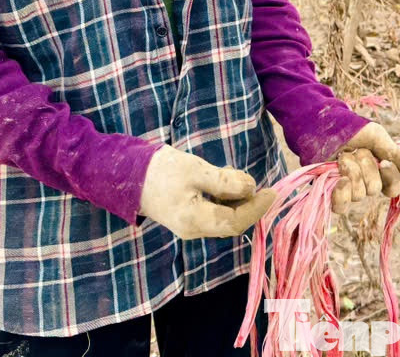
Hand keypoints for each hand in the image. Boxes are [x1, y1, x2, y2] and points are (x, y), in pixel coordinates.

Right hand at [138, 145, 275, 238]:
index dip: (256, 208)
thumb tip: (251, 188)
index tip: (271, 191)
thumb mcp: (196, 171)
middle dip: (249, 205)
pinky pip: (215, 212)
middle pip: (232, 223)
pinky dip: (226, 199)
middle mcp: (195, 229)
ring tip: (240, 179)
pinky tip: (226, 182)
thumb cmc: (161, 170)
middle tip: (258, 184)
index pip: (235, 222)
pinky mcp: (189, 216)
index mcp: (196, 221)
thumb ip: (225, 182)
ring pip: (224, 218)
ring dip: (238, 201)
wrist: (128, 175)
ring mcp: (191, 225)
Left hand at [330, 123, 399, 212]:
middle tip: (356, 152)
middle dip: (365, 166)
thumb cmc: (352, 130)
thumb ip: (394, 153)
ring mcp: (348, 189)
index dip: (391, 178)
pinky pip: (341, 207)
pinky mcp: (331, 192)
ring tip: (342, 157)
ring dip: (350, 170)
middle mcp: (365, 183)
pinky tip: (339, 179)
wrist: (324, 126)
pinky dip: (341, 193)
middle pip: (374, 188)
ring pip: (359, 194)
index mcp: (379, 171)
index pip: (394, 187)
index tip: (384, 163)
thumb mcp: (377, 137)